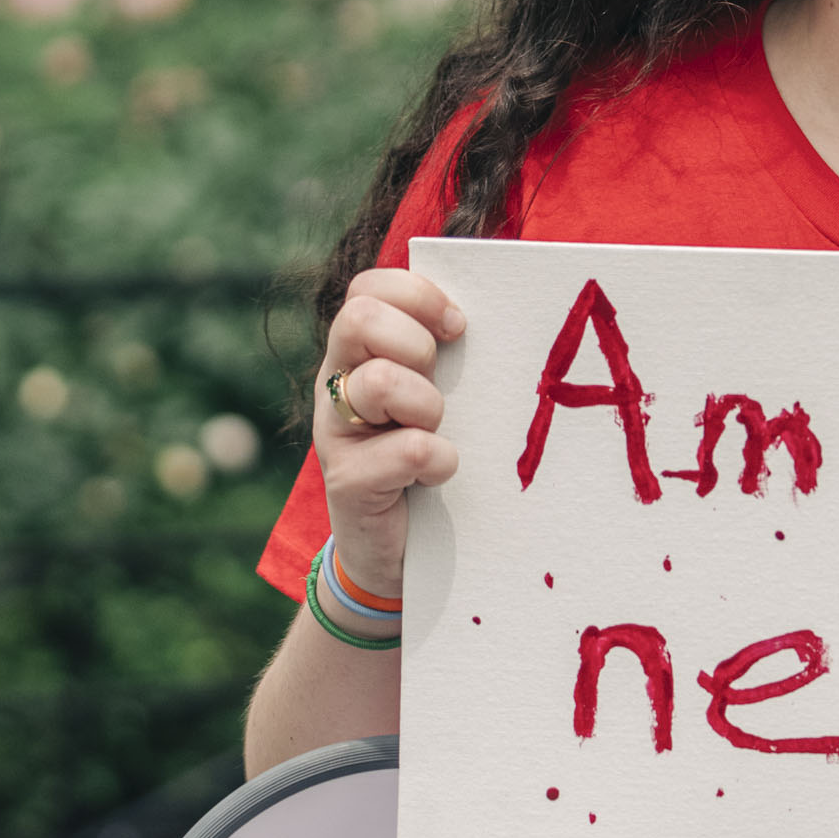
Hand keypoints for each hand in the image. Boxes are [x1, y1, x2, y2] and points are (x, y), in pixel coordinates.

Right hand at [315, 268, 465, 600]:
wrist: (399, 548)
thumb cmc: (428, 457)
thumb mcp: (437, 395)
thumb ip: (446, 355)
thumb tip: (503, 309)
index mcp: (359, 352)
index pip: (367, 288)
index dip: (417, 295)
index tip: (459, 327)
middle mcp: (336, 383)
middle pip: (359, 318)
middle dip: (416, 345)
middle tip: (438, 382)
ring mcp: (335, 432)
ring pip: (378, 382)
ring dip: (427, 406)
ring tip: (437, 430)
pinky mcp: (347, 481)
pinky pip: (406, 450)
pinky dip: (438, 460)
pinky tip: (440, 474)